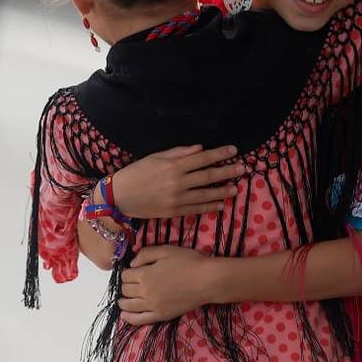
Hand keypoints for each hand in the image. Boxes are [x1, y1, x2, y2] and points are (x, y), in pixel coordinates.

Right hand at [112, 145, 244, 219]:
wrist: (119, 197)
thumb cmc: (136, 173)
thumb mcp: (155, 157)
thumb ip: (179, 153)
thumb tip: (200, 149)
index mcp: (173, 166)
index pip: (202, 158)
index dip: (219, 154)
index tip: (233, 150)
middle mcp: (178, 182)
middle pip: (208, 176)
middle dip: (227, 171)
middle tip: (242, 169)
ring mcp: (177, 199)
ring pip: (206, 194)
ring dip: (223, 191)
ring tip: (236, 188)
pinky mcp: (174, 212)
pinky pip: (196, 209)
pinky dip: (210, 207)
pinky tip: (221, 205)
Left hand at [118, 245, 219, 324]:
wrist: (206, 281)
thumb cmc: (189, 262)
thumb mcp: (166, 250)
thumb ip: (146, 254)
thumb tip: (132, 263)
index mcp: (145, 274)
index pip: (126, 275)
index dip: (127, 272)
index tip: (132, 270)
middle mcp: (145, 292)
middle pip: (126, 290)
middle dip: (125, 285)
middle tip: (131, 283)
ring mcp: (152, 306)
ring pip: (129, 306)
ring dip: (123, 302)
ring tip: (123, 300)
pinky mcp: (160, 316)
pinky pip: (139, 320)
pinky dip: (129, 318)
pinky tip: (124, 315)